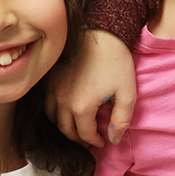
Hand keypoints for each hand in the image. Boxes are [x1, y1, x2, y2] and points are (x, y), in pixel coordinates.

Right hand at [47, 29, 136, 146]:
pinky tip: (68, 112)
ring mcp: (52, 89)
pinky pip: (47, 104)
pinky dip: (56, 113)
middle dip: (80, 139)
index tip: (104, 141)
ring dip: (66, 127)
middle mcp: (62, 100)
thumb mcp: (127, 94)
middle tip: (91, 139)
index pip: (86, 135)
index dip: (96, 141)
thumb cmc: (116, 63)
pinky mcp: (49, 79)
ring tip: (80, 128)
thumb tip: (113, 139)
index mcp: (81, 107)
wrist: (101, 34)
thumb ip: (121, 120)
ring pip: (53, 119)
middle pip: (66, 130)